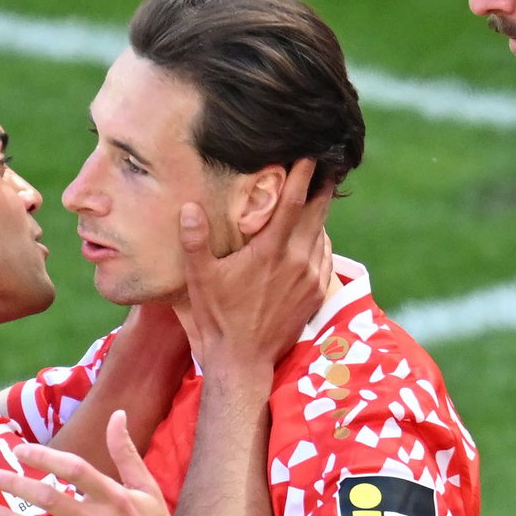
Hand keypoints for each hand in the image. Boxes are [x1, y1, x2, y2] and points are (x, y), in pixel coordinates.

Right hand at [180, 157, 332, 374]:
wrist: (243, 362)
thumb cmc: (218, 318)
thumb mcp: (199, 279)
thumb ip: (195, 242)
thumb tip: (190, 207)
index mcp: (270, 252)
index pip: (293, 203)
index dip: (303, 175)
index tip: (310, 153)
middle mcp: (297, 262)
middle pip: (318, 212)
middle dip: (321, 186)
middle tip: (324, 163)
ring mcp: (311, 279)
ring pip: (322, 234)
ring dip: (320, 213)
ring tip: (318, 193)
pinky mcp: (317, 295)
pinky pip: (326, 257)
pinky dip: (321, 241)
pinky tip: (314, 235)